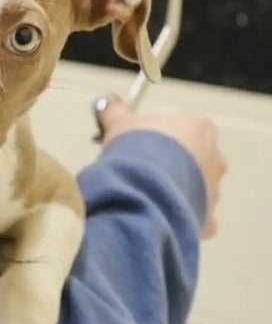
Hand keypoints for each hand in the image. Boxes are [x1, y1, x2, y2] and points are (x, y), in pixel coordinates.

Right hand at [97, 98, 227, 238]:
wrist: (143, 190)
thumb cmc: (137, 148)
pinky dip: (182, 218)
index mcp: (199, 128)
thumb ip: (116, 113)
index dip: (161, 134)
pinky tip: (160, 217)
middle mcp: (215, 157)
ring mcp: (213, 189)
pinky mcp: (207, 218)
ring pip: (197, 188)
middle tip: (143, 169)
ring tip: (146, 195)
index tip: (139, 142)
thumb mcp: (119, 124)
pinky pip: (196, 218)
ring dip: (178, 190)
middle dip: (174, 162)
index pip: (186, 125)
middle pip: (196, 157)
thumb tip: (108, 105)